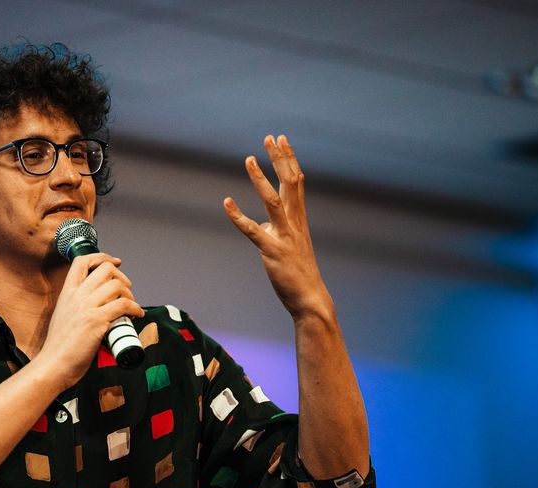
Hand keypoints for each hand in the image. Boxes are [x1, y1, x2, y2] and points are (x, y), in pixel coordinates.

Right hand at [38, 252, 143, 388]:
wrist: (53, 364)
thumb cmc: (59, 346)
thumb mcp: (64, 316)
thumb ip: (77, 306)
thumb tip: (98, 304)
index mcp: (67, 293)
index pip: (82, 261)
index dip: (102, 257)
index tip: (115, 262)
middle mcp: (77, 296)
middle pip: (105, 269)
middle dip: (122, 277)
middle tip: (127, 292)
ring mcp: (87, 307)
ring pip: (117, 285)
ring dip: (130, 295)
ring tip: (132, 306)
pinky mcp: (97, 321)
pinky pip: (123, 305)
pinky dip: (135, 308)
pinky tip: (136, 315)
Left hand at [223, 135, 331, 319]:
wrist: (310, 299)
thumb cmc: (299, 273)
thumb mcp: (291, 245)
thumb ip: (277, 230)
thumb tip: (260, 224)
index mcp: (299, 220)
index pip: (296, 182)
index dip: (288, 159)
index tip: (281, 140)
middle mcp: (294, 223)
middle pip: (289, 183)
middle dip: (280, 159)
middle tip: (271, 137)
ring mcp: (284, 236)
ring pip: (274, 201)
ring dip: (261, 179)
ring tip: (249, 159)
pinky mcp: (272, 251)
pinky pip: (252, 230)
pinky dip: (238, 216)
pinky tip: (227, 202)